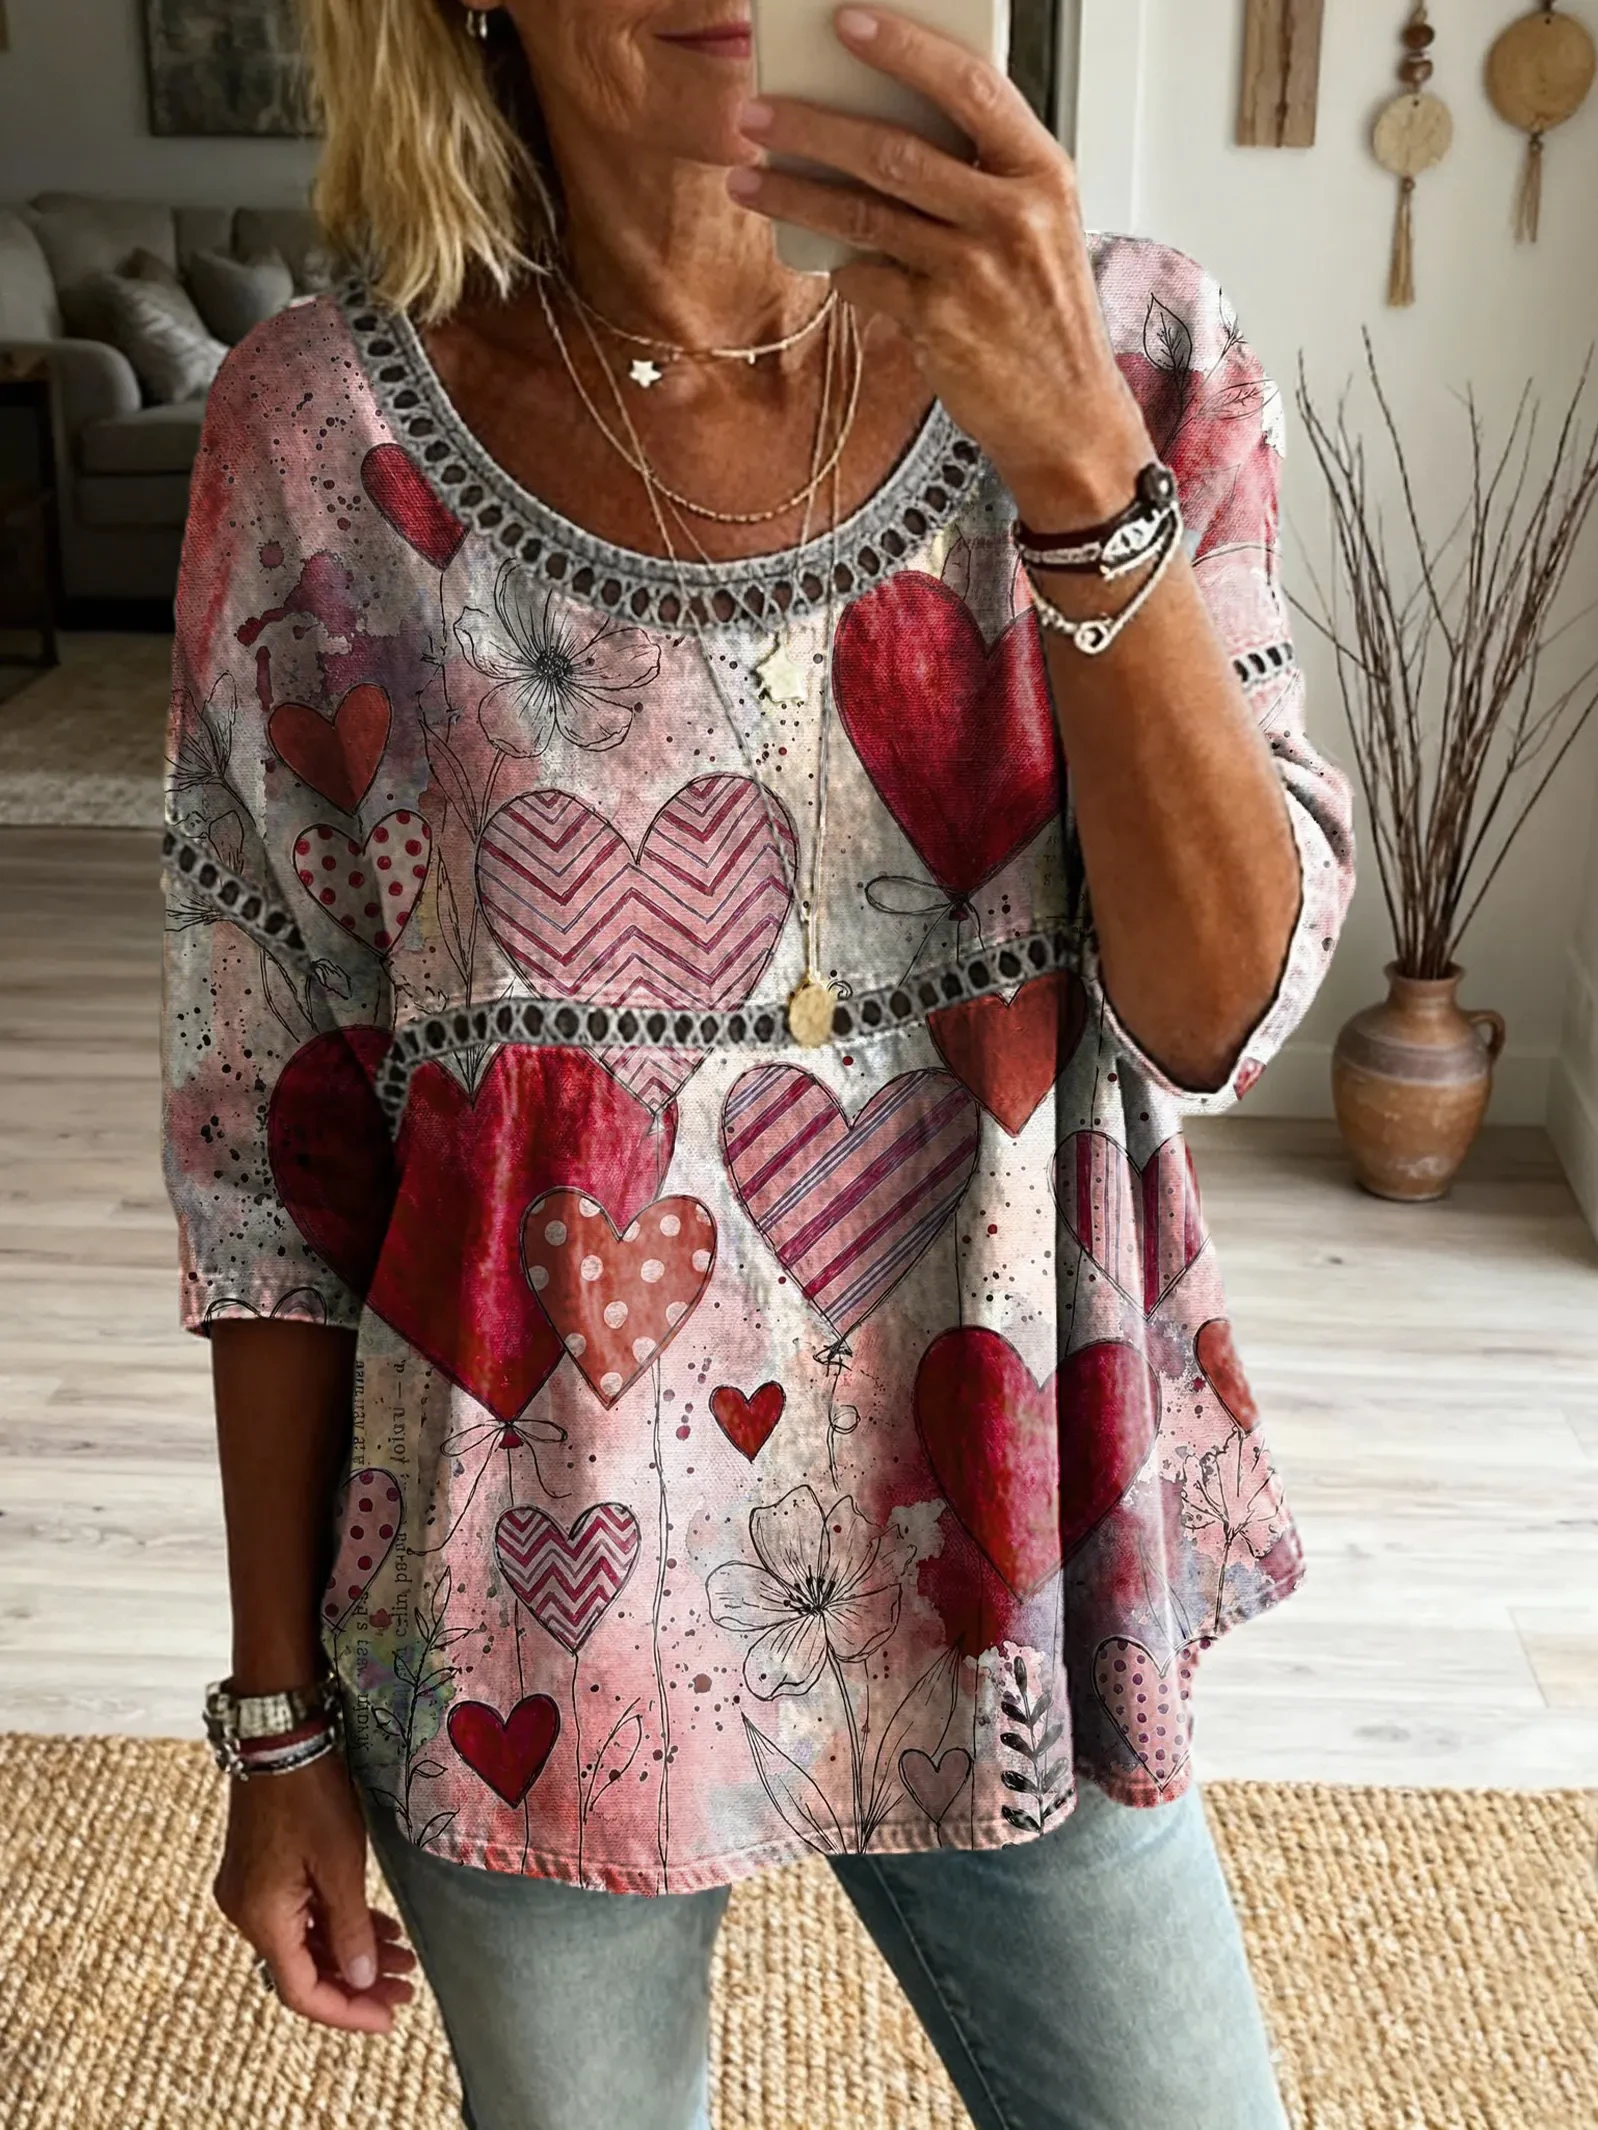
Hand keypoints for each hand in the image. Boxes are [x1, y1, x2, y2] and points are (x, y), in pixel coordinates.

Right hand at [213, 1748, 416, 2033]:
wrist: (278, 1734)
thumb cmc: (311, 1793)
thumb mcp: (340, 1863)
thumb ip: (350, 1928)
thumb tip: (362, 1980)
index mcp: (261, 1919)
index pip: (303, 1991)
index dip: (348, 2010)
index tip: (391, 2017)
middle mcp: (246, 1913)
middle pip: (303, 1969)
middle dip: (357, 1983)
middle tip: (407, 1989)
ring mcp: (250, 1890)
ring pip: (304, 1941)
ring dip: (350, 1952)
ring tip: (403, 1959)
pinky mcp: (260, 1868)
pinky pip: (299, 1914)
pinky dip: (335, 1924)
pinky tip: (377, 1926)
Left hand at [727, 4, 1154, 526]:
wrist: (1069, 415)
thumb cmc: (1045, 312)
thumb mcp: (1039, 225)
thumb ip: (981, 173)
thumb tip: (883, 122)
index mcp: (1042, 171)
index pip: (969, 85)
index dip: (903, 46)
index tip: (845, 20)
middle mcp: (1013, 215)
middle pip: (894, 149)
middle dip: (813, 125)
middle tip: (755, 112)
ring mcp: (975, 271)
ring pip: (865, 214)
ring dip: (794, 193)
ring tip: (745, 178)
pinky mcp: (941, 324)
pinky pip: (867, 279)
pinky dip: (840, 266)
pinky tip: (821, 259)